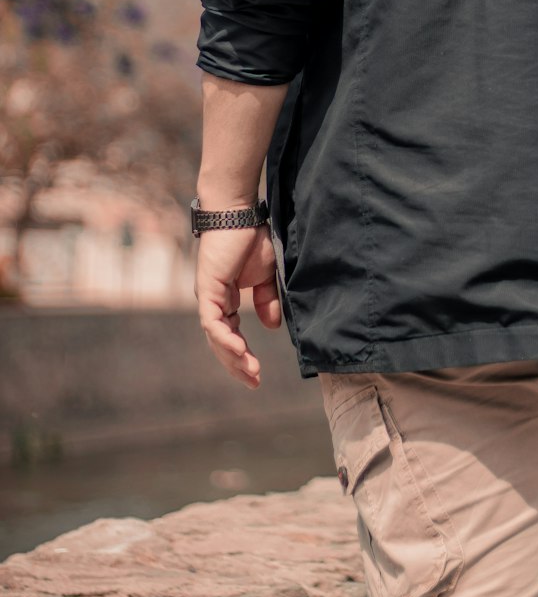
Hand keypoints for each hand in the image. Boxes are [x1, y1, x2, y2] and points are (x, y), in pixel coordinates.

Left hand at [195, 224, 280, 387]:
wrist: (238, 214)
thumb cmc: (251, 239)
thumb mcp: (266, 276)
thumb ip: (267, 300)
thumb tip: (272, 326)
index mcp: (224, 300)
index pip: (230, 335)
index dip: (242, 355)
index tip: (257, 374)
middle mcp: (212, 303)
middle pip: (220, 343)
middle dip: (236, 364)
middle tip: (254, 382)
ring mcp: (208, 297)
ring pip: (216, 337)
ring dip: (233, 356)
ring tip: (251, 371)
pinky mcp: (207, 290)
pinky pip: (213, 322)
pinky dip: (225, 338)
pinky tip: (239, 350)